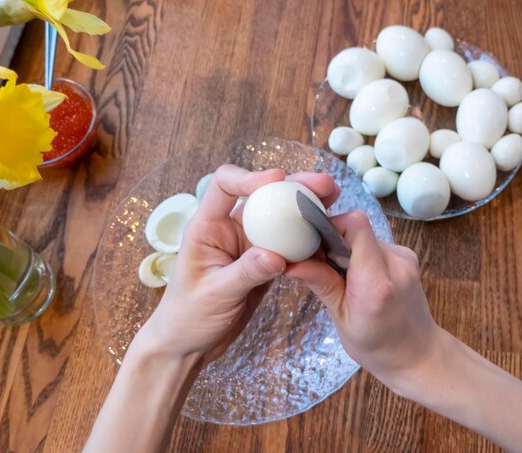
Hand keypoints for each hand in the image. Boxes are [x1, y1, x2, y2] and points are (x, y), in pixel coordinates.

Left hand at [140, 164, 339, 364]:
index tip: (278, 180)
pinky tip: (326, 237)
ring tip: (333, 202)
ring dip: (304, 210)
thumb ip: (245, 273)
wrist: (190, 344)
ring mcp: (248, 246)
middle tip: (324, 186)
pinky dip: (306, 240)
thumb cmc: (188, 317)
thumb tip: (277, 256)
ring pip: (279, 220)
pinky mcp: (263, 263)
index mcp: (207, 227)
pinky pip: (287, 245)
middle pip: (261, 197)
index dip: (249, 177)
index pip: (224, 185)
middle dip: (292, 187)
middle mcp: (229, 230)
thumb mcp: (215, 294)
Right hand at [286, 210, 438, 386]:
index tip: (314, 244)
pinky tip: (357, 278)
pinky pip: (374, 244)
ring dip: (347, 248)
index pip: (355, 225)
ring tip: (341, 277)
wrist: (418, 355)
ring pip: (364, 235)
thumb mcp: (341, 318)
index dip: (330, 226)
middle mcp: (395, 262)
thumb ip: (321, 283)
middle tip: (321, 265)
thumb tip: (290, 263)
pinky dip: (360, 254)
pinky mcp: (407, 256)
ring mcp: (405, 257)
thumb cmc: (377, 346)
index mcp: (376, 281)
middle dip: (333, 241)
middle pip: (357, 228)